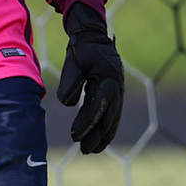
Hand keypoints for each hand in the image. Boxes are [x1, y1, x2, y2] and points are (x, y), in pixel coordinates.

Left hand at [55, 1, 122, 153]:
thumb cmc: (82, 49)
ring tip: (92, 150)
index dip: (87, 122)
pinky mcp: (113, 93)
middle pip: (110, 116)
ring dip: (103, 135)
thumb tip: (68, 104)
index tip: (74, 135)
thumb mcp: (74, 62)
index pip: (99, 105)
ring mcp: (118, 90)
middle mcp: (117, 87)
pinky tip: (99, 139)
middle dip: (97, 135)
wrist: (94, 36)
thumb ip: (70, 82)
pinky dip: (106, 127)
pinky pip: (112, 114)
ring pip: (113, 118)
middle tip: (84, 149)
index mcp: (109, 78)